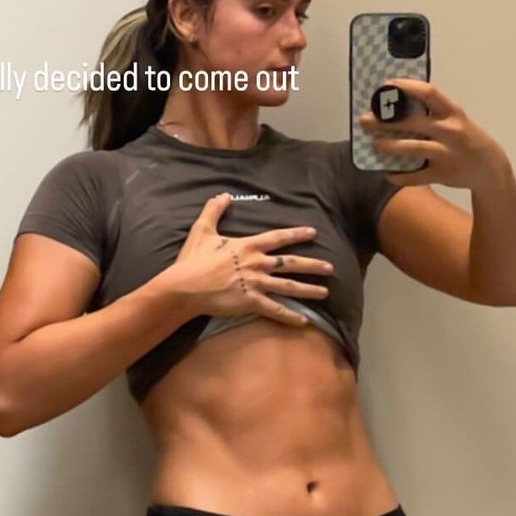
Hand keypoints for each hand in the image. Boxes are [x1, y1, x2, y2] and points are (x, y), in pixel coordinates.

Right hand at [165, 193, 333, 322]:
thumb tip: (224, 194)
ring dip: (308, 289)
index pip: (278, 238)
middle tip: (330, 267)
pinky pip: (275, 310)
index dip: (296, 234)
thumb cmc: (193, 259)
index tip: (313, 233)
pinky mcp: (251, 302)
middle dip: (312, 265)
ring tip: (325, 292)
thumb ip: (214, 211)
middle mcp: (256, 263)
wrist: (186, 286)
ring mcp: (255, 283)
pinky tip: (304, 321)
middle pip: (290, 263)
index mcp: (248, 246)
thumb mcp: (202, 230)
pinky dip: (290, 316)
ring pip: (288, 286)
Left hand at [359, 78, 509, 190]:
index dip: (406, 87)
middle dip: (385, 120)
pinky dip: (399, 176)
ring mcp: (446, 153)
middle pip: (413, 122)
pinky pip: (416, 176)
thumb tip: (395, 105)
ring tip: (373, 144)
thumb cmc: (465, 137)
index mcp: (453, 112)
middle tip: (365, 119)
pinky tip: (387, 173)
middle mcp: (450, 131)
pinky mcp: (443, 174)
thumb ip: (432, 112)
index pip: (429, 93)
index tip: (386, 85)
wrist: (490, 168)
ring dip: (388, 146)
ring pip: (412, 148)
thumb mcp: (455, 119)